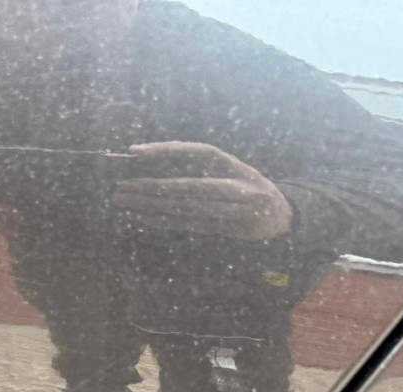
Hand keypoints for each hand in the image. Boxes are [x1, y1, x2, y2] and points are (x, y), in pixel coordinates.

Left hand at [114, 142, 291, 240]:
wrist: (282, 217)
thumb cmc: (247, 188)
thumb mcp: (231, 169)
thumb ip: (199, 166)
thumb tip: (153, 158)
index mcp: (233, 164)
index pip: (195, 152)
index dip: (165, 150)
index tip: (135, 152)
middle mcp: (236, 185)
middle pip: (187, 186)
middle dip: (151, 187)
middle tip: (120, 187)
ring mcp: (235, 210)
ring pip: (186, 209)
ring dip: (151, 208)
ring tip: (123, 203)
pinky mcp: (229, 231)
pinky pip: (189, 226)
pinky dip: (163, 223)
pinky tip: (141, 218)